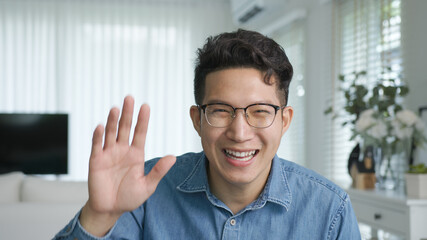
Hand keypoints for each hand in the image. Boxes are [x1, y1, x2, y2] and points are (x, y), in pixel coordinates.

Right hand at [80, 96, 175, 235]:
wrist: (110, 209)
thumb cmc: (129, 197)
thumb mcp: (147, 186)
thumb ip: (158, 171)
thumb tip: (173, 157)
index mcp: (136, 154)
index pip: (140, 133)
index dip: (142, 120)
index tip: (146, 106)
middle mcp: (122, 150)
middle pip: (125, 128)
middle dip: (128, 113)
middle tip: (130, 98)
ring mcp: (108, 154)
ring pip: (111, 133)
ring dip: (112, 121)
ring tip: (116, 108)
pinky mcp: (96, 160)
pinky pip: (96, 145)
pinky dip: (98, 136)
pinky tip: (100, 126)